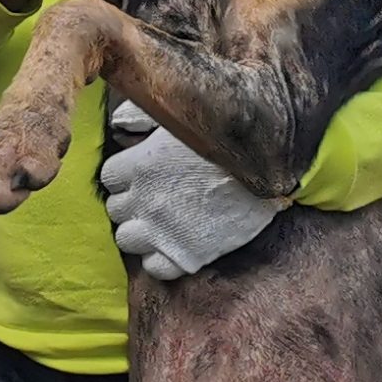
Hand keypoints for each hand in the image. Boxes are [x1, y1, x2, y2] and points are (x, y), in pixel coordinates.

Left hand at [99, 106, 283, 280]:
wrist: (271, 173)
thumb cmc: (227, 141)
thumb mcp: (184, 116)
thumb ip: (141, 114)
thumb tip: (117, 123)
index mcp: (138, 165)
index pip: (110, 177)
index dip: (127, 176)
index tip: (146, 175)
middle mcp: (143, 200)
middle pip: (116, 209)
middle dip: (134, 203)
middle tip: (160, 197)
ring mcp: (162, 232)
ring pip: (127, 240)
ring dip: (142, 232)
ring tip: (164, 223)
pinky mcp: (183, 257)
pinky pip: (154, 267)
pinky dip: (161, 259)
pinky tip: (176, 245)